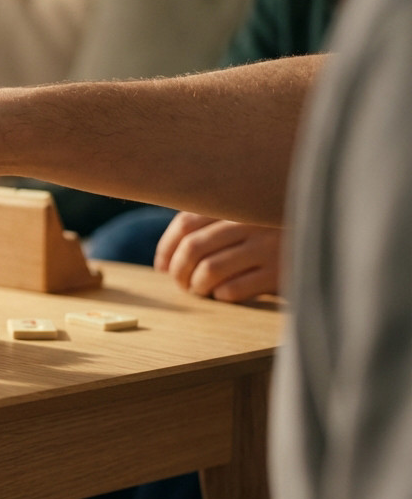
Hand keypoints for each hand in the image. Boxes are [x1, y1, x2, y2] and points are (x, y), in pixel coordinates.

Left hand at [153, 212, 282, 301]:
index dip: (166, 248)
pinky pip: (234, 289)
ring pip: (210, 270)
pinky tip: (224, 295)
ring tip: (201, 290)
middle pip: (193, 247)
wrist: (334, 236)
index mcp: (238, 203)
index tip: (163, 266)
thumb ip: (213, 226)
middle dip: (178, 271)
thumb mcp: (248, 217)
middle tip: (182, 283)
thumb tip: (164, 263)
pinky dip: (220, 295)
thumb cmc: (277, 233)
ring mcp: (267, 246)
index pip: (185, 222)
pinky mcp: (281, 273)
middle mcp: (251, 220)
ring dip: (197, 286)